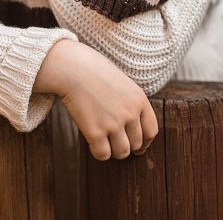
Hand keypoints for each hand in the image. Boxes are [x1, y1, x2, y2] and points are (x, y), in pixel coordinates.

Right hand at [34, 39, 158, 159]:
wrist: (72, 68)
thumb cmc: (92, 71)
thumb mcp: (121, 82)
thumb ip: (130, 102)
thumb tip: (130, 126)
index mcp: (139, 100)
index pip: (151, 131)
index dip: (144, 142)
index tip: (137, 146)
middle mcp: (130, 114)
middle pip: (136, 144)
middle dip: (126, 145)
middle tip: (113, 141)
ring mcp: (113, 124)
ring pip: (122, 152)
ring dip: (113, 150)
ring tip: (103, 141)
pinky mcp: (95, 132)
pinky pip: (103, 154)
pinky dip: (98, 152)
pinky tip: (91, 141)